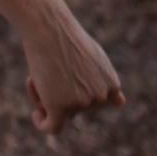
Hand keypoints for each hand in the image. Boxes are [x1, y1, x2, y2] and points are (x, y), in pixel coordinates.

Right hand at [0, 0, 127, 133]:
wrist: (49, 28)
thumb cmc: (67, 37)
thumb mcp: (96, 58)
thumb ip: (106, 81)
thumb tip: (121, 103)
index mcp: (112, 85)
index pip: (95, 102)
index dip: (77, 92)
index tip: (65, 79)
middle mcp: (100, 97)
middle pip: (77, 109)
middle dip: (60, 95)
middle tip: (44, 73)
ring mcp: (82, 104)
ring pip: (60, 113)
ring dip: (45, 99)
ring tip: (35, 77)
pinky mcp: (61, 108)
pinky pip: (52, 127)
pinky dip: (43, 123)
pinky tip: (36, 115)